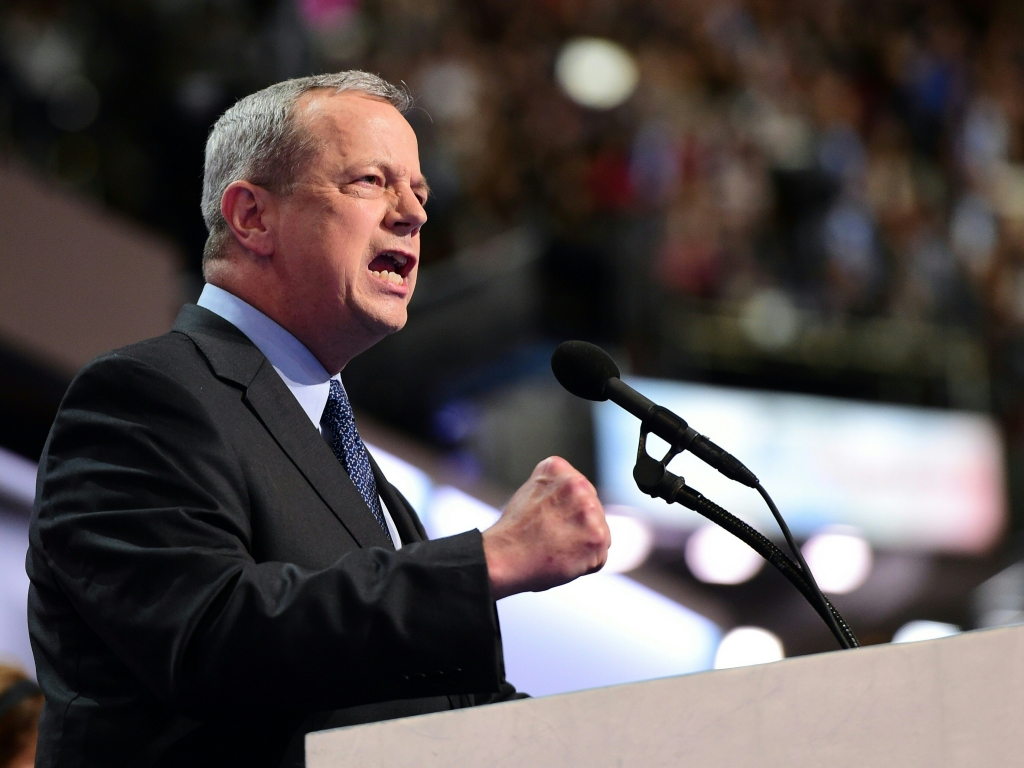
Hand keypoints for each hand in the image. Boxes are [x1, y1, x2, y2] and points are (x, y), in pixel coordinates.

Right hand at [482, 456, 609, 599]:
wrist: (503, 557)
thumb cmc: (514, 532)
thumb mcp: (531, 491)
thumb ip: (557, 489)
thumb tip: (578, 501)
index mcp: (559, 468)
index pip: (579, 492)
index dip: (564, 512)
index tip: (545, 519)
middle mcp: (578, 483)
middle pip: (593, 510)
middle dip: (577, 527)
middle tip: (550, 536)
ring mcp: (590, 509)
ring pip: (599, 532)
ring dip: (582, 545)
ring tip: (556, 547)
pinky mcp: (598, 536)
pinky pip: (599, 556)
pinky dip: (585, 564)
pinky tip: (564, 558)